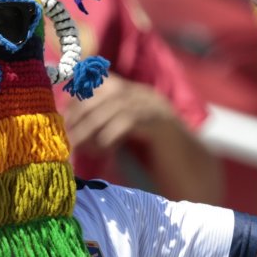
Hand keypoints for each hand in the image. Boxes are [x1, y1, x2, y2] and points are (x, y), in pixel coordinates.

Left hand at [63, 78, 177, 152]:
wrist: (193, 174)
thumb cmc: (154, 161)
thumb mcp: (124, 139)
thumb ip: (102, 130)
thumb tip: (71, 133)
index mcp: (136, 95)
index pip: (101, 82)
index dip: (78, 98)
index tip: (62, 120)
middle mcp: (145, 95)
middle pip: (104, 93)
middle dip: (80, 114)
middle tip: (65, 136)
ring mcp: (156, 108)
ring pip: (113, 107)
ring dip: (90, 128)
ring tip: (76, 146)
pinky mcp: (162, 125)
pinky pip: (129, 122)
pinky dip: (109, 135)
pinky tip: (103, 150)